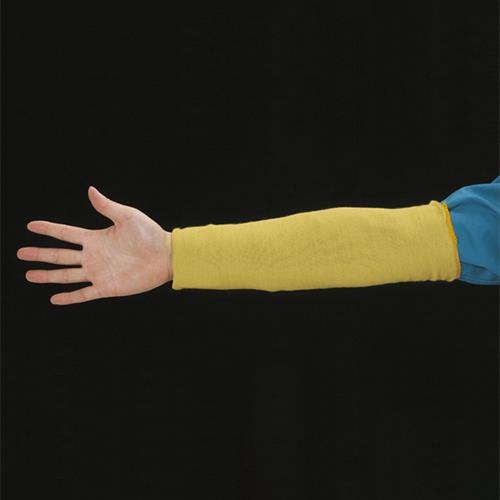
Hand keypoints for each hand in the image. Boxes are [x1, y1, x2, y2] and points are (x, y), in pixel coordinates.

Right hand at [17, 186, 172, 304]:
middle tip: (20, 253)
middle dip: (40, 254)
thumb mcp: (127, 217)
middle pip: (60, 255)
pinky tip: (54, 298)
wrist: (166, 256)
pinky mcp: (107, 287)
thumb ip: (107, 206)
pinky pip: (84, 294)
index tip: (30, 226)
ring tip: (29, 274)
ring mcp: (99, 272)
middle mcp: (94, 255)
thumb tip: (90, 190)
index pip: (66, 233)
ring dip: (48, 276)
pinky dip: (69, 297)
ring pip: (66, 275)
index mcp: (96, 238)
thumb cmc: (149, 234)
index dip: (49, 229)